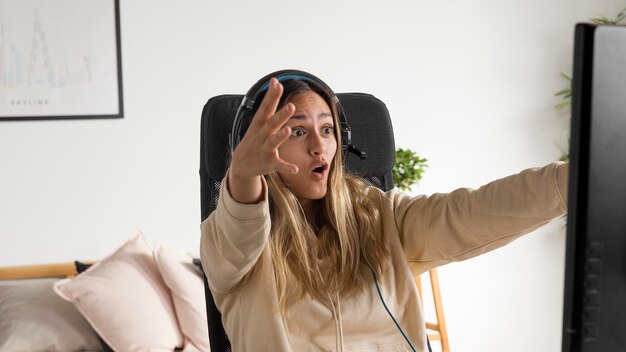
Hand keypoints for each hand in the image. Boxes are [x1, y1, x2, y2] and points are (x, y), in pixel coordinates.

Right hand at [228, 78, 297, 202]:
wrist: (241, 164)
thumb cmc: (254, 138)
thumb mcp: (259, 121)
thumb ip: (269, 103)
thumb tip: (275, 81)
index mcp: (259, 125)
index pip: (266, 108)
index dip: (271, 96)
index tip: (277, 83)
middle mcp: (261, 136)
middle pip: (272, 124)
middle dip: (281, 116)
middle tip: (291, 106)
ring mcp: (265, 150)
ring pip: (274, 142)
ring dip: (280, 137)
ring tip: (288, 130)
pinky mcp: (269, 163)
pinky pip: (280, 165)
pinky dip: (287, 167)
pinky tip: (296, 168)